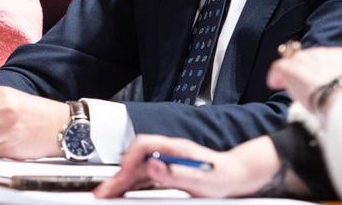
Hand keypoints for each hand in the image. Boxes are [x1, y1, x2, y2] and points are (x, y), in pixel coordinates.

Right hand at [95, 134, 282, 197]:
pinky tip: (124, 193)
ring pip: (138, 169)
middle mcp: (169, 152)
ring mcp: (168, 161)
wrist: (238, 176)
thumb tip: (153, 165)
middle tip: (102, 192)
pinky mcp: (169, 172)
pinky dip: (131, 185)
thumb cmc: (223, 175)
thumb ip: (177, 173)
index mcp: (175, 148)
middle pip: (136, 159)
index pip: (143, 146)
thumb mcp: (202, 178)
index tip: (121, 178)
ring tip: (107, 195)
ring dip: (121, 181)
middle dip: (118, 175)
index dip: (128, 161)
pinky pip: (144, 177)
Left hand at [266, 46, 341, 112]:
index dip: (317, 68)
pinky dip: (276, 76)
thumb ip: (339, 81)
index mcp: (339, 55)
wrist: (337, 96)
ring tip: (287, 85)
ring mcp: (304, 58)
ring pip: (293, 60)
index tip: (316, 78)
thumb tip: (333, 89)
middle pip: (308, 57)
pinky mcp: (290, 67)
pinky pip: (278, 67)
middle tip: (302, 84)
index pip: (325, 57)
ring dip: (291, 72)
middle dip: (304, 69)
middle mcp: (321, 52)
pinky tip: (275, 84)